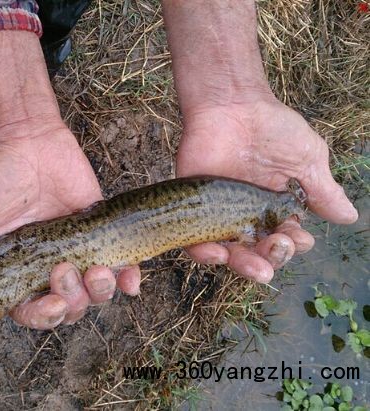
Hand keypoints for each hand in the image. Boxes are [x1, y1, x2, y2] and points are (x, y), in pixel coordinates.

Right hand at [0, 122, 139, 327]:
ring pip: (96, 292)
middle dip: (73, 300)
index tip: (52, 302)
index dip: (44, 316)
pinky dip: (129, 278)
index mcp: (16, 275)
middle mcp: (47, 268)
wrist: (22, 139)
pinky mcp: (99, 231)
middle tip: (66, 270)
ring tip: (99, 270)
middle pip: (69, 308)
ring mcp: (76, 250)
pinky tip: (131, 279)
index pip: (33, 313)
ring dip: (101, 291)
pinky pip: (122, 265)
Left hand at [176, 98, 357, 281]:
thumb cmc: (272, 129)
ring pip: (231, 254)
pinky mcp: (194, 210)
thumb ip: (323, 190)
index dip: (294, 245)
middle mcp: (249, 218)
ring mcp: (220, 215)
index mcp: (276, 210)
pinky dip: (205, 253)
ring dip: (244, 266)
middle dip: (273, 258)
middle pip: (260, 253)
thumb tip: (349, 217)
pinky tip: (218, 253)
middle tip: (278, 245)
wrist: (231, 105)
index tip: (298, 236)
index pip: (288, 239)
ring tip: (255, 268)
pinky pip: (195, 242)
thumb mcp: (307, 159)